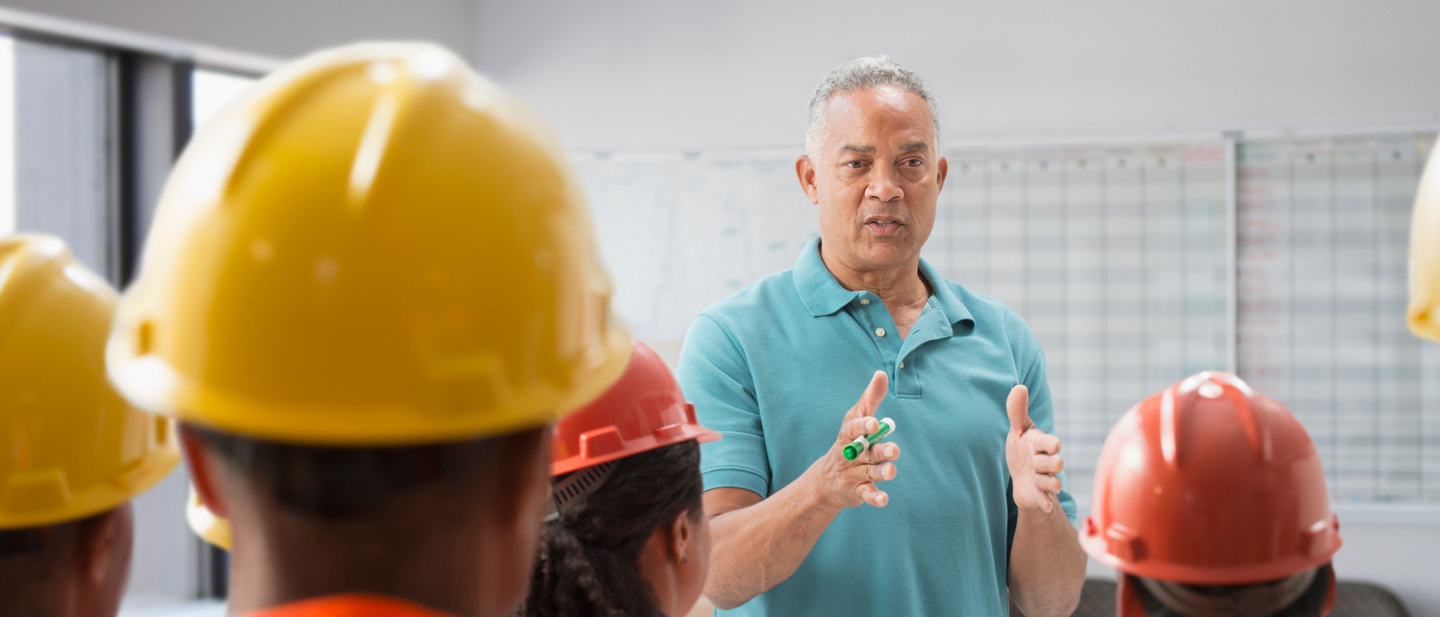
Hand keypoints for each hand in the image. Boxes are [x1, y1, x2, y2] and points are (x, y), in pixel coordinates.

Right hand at [806, 371, 898, 509]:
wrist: (827, 480)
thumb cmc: (849, 442)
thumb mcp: (855, 419)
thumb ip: (870, 398)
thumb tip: (881, 373)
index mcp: (849, 436)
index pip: (853, 429)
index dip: (863, 426)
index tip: (874, 423)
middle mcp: (851, 454)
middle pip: (866, 452)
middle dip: (880, 451)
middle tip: (894, 450)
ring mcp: (853, 474)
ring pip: (869, 473)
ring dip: (881, 473)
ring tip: (892, 470)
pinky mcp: (858, 491)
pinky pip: (867, 495)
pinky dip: (875, 498)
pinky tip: (884, 499)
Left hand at [1005, 385, 1063, 513]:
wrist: (1021, 479)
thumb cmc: (1022, 450)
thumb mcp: (1018, 431)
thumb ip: (1017, 411)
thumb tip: (1019, 386)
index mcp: (1040, 444)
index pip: (1050, 442)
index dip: (1051, 443)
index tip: (1054, 445)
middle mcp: (1045, 462)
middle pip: (1054, 463)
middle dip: (1051, 463)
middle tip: (1045, 463)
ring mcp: (1044, 480)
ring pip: (1052, 482)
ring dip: (1051, 483)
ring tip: (1052, 485)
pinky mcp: (1040, 496)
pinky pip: (1046, 502)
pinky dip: (1046, 504)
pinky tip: (1046, 507)